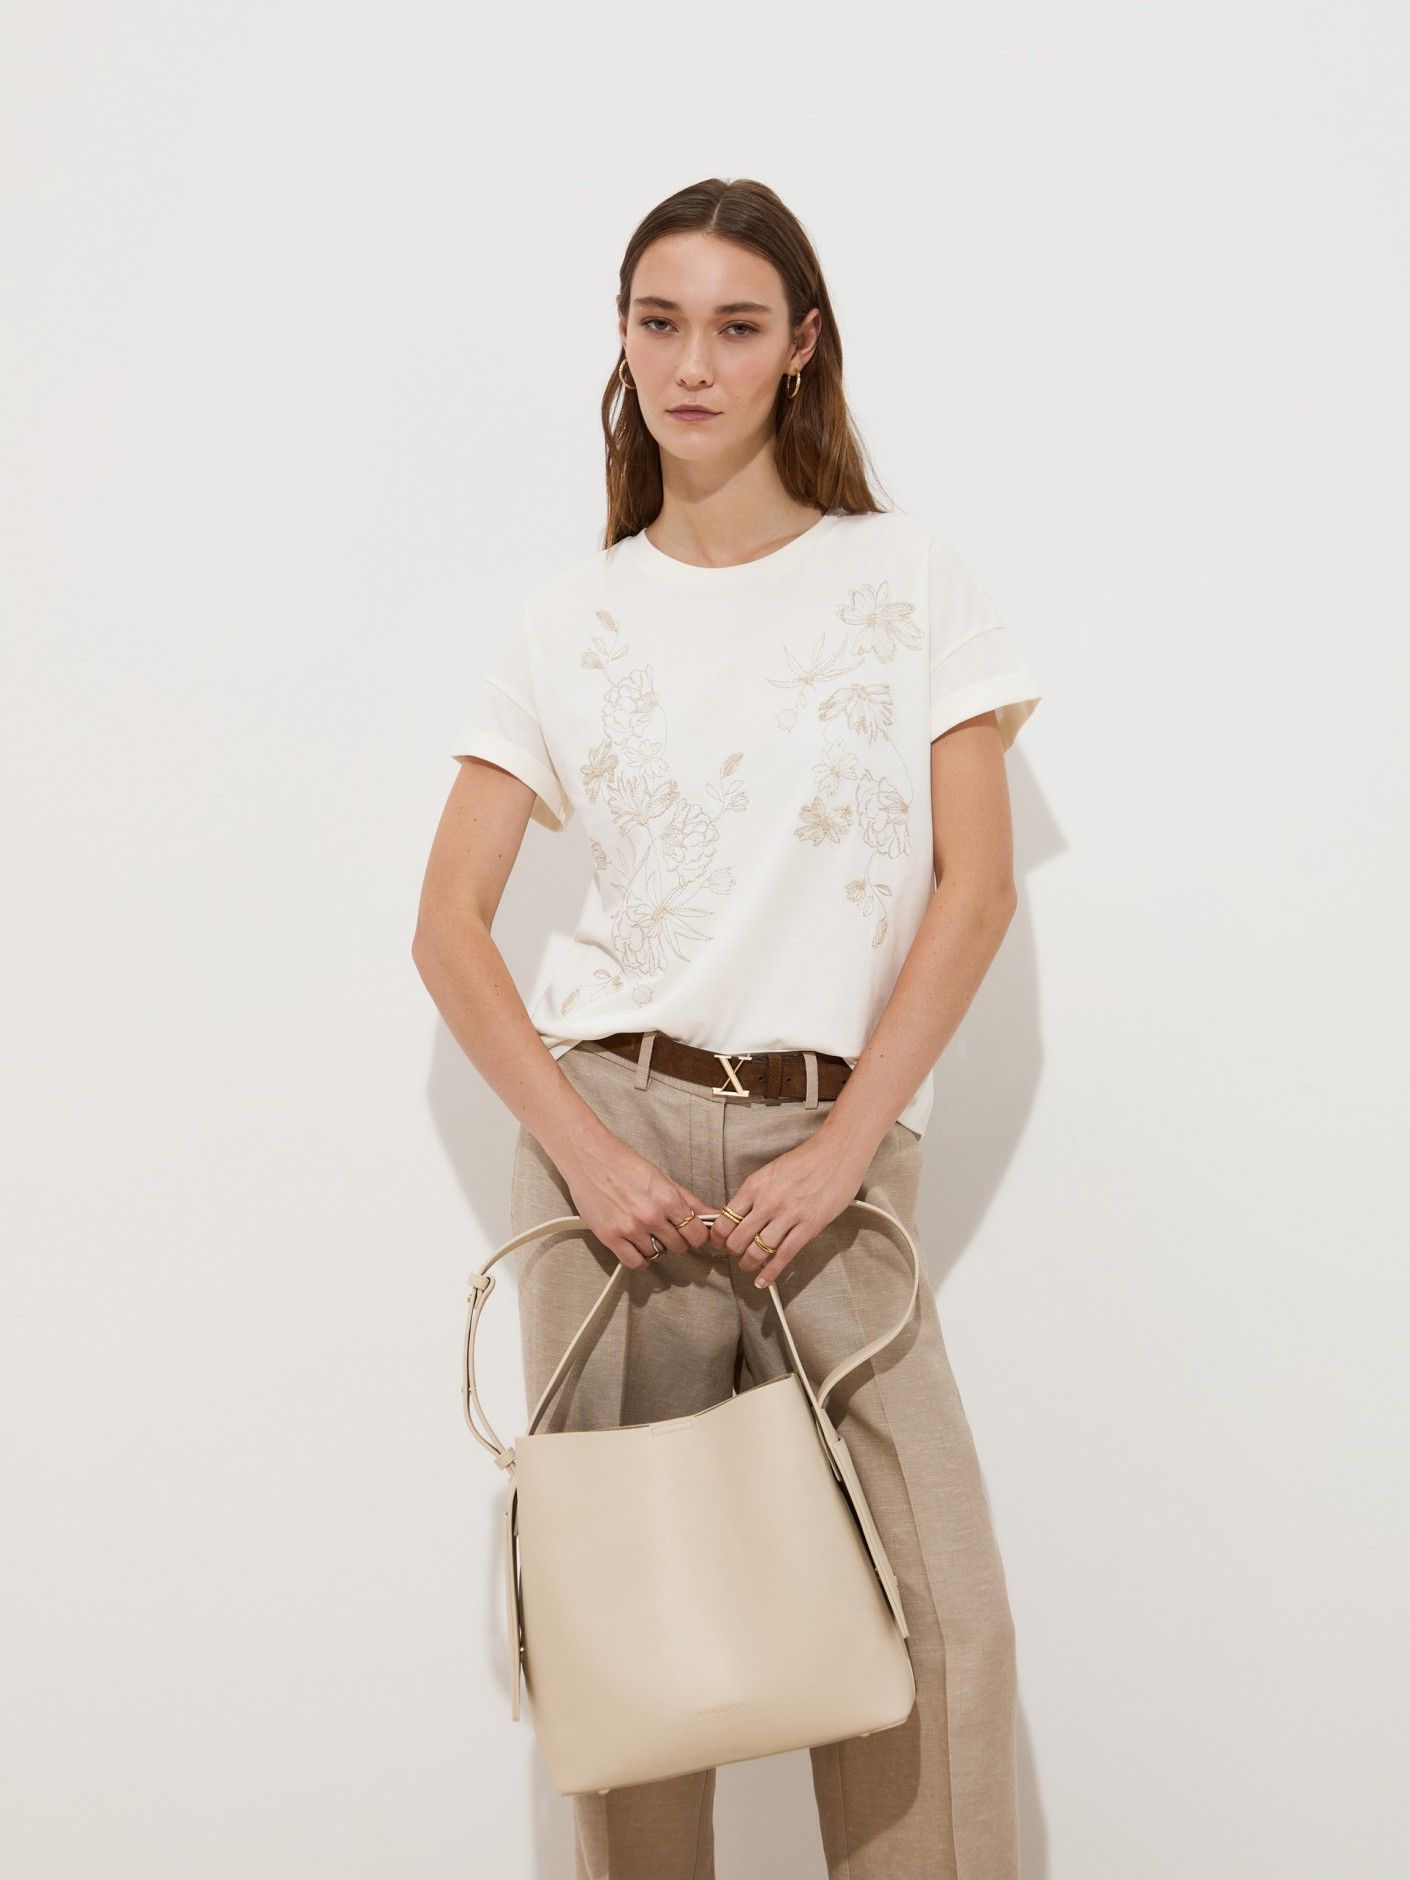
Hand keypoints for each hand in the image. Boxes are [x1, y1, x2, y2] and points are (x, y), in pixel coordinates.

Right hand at [560, 1134, 717, 1270]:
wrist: (590, 1158)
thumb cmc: (626, 1164)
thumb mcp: (663, 1179)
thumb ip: (689, 1200)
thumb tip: (713, 1215)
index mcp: (668, 1199)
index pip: (697, 1234)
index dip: (697, 1235)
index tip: (691, 1233)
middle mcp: (651, 1216)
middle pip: (679, 1247)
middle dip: (677, 1240)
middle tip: (667, 1230)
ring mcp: (630, 1228)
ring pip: (657, 1255)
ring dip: (656, 1247)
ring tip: (647, 1232)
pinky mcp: (610, 1237)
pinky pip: (634, 1262)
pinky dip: (639, 1259)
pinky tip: (637, 1247)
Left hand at [711, 1130, 872, 1288]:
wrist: (838, 1151)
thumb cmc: (806, 1160)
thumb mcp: (770, 1172)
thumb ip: (755, 1194)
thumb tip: (740, 1217)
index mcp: (754, 1186)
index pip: (724, 1220)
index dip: (717, 1238)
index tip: (718, 1243)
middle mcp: (767, 1202)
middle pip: (736, 1240)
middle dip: (732, 1253)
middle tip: (735, 1256)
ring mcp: (788, 1215)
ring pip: (757, 1252)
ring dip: (749, 1264)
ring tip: (748, 1266)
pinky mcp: (809, 1226)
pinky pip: (783, 1256)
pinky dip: (770, 1273)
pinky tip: (763, 1281)